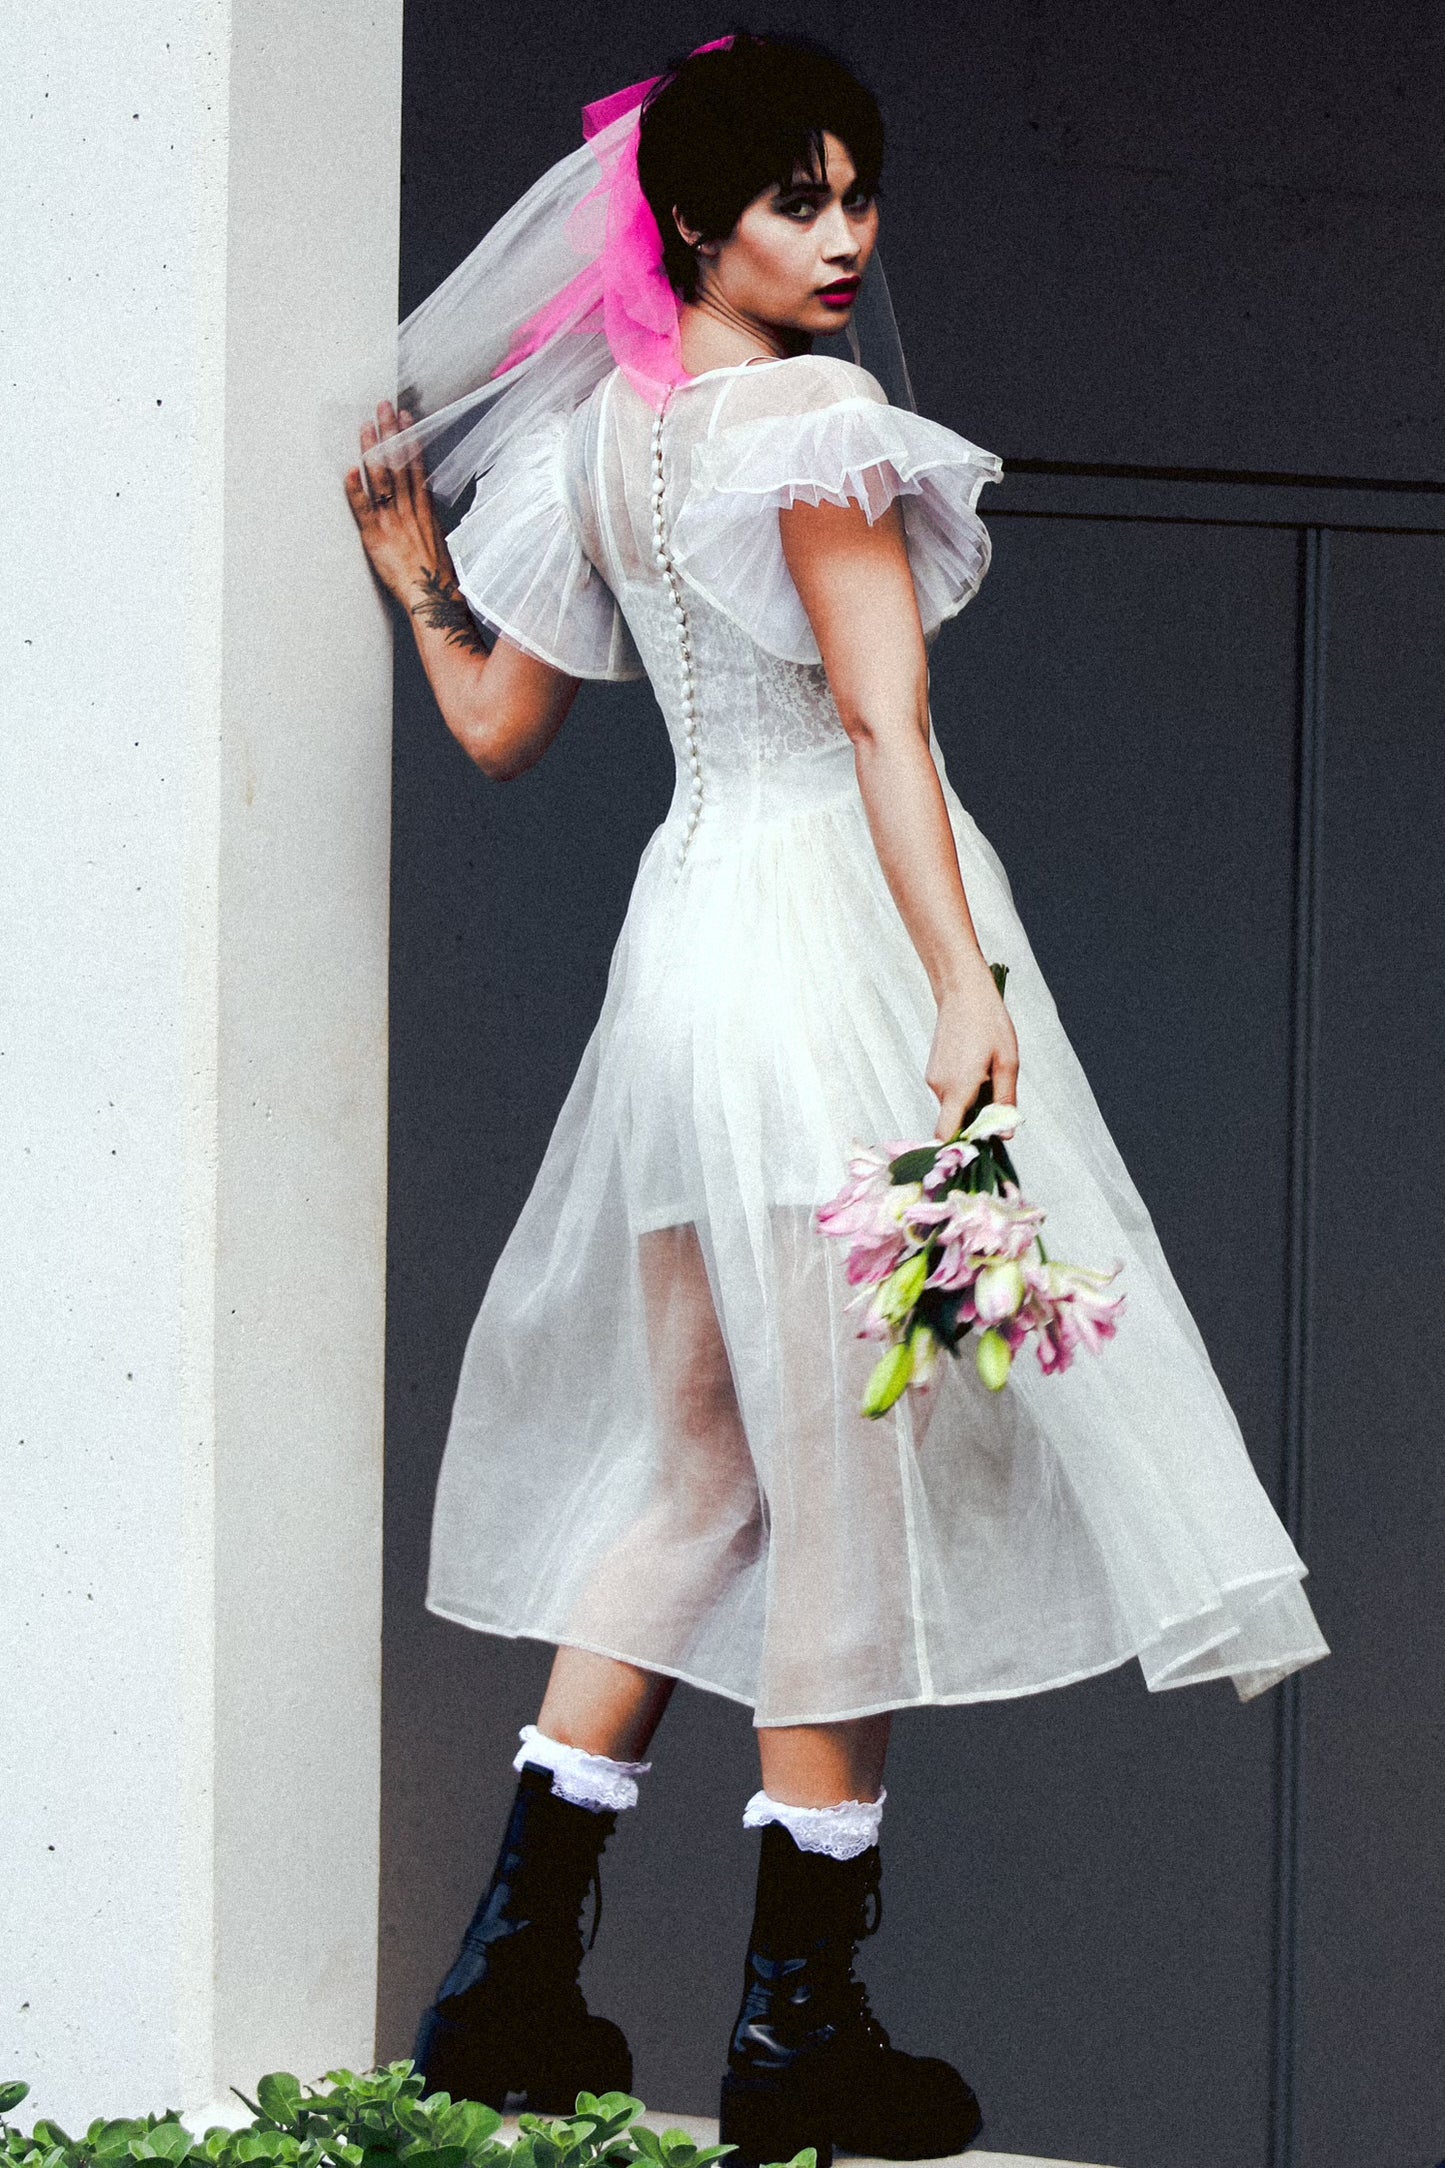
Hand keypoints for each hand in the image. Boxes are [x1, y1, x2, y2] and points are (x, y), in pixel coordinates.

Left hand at [344, 400, 446, 603]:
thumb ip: (428, 522)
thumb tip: (423, 511)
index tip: (408, 418)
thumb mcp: (439, 543)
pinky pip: (364, 509)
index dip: (411, 441)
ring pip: (382, 479)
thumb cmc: (437, 579)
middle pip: (400, 465)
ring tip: (367, 426)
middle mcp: (409, 511)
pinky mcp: (376, 538)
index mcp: (424, 512)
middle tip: (384, 407)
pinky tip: (349, 471)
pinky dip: (356, 490)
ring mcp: (392, 522)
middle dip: (392, 433)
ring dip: (374, 451)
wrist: (434, 599)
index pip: (417, 467)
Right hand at [926, 970, 1018, 1141]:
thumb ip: (1005, 1100)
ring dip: (972, 1102)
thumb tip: (1006, 1132)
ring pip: (954, 1106)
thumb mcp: (1007, 1062)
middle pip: (955, 1122)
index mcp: (957, 1088)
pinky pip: (950, 1092)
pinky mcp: (934, 1071)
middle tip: (998, 1100)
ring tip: (989, 1074)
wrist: (962, 991)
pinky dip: (965, 1090)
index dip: (958, 1148)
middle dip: (976, 1120)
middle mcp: (939, 1087)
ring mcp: (933, 1079)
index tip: (978, 1149)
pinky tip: (978, 1067)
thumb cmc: (987, 1022)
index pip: (945, 1135)